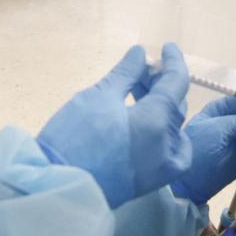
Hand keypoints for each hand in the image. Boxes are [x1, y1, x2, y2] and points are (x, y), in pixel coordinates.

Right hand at [37, 43, 190, 207]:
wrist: (58, 187)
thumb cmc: (74, 138)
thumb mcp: (97, 97)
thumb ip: (124, 73)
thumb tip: (141, 53)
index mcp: (156, 121)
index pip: (176, 82)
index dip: (173, 61)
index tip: (166, 48)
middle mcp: (168, 144)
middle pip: (174, 105)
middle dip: (160, 84)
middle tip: (138, 71)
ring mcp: (163, 166)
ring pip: (173, 127)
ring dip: (161, 106)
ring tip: (135, 93)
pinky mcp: (153, 180)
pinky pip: (174, 153)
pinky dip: (168, 136)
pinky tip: (152, 127)